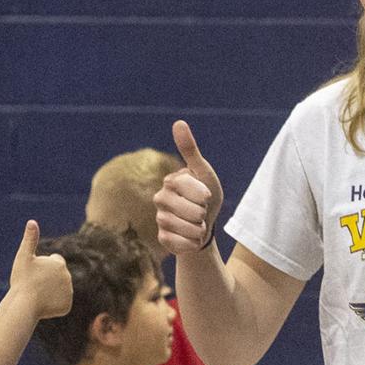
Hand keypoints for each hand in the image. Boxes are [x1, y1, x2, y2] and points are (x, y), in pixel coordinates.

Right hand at [10, 219, 72, 318]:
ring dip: (51, 292)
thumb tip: (32, 221)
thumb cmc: (22, 280)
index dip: (43, 267)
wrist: (23, 305)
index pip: (54, 262)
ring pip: (59, 290)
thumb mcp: (23, 257)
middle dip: (48, 280)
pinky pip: (60, 303)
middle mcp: (68, 277)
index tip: (34, 273)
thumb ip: (30, 239)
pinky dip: (53, 305)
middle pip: (57, 277)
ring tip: (38, 294)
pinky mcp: (67, 306)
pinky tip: (43, 304)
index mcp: (59, 263)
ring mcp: (68, 292)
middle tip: (35, 285)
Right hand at [155, 119, 224, 254]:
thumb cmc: (205, 197)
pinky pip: (180, 243)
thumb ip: (191, 150)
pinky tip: (191, 238)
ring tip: (197, 225)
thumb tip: (178, 122)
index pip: (194, 190)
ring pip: (186, 228)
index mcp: (170, 181)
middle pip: (192, 211)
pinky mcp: (161, 238)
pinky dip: (192, 242)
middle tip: (201, 212)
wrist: (203, 227)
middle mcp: (160, 198)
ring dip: (199, 229)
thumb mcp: (204, 173)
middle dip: (203, 214)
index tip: (205, 195)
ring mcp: (159, 219)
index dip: (205, 195)